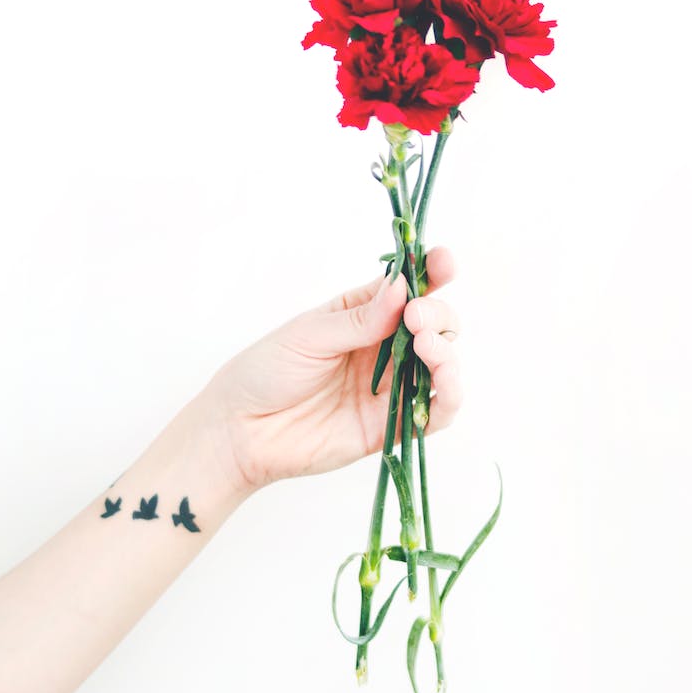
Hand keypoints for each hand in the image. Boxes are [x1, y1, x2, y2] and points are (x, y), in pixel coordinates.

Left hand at [204, 246, 462, 492]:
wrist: (241, 430)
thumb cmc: (266, 372)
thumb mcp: (310, 335)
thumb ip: (360, 320)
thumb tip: (405, 290)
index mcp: (363, 313)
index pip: (409, 288)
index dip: (432, 272)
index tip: (443, 262)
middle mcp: (384, 347)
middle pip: (435, 324)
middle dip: (436, 315)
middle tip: (415, 319)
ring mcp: (391, 386)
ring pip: (442, 365)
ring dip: (446, 353)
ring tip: (427, 347)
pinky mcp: (392, 425)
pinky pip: (435, 412)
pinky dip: (450, 396)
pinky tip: (444, 382)